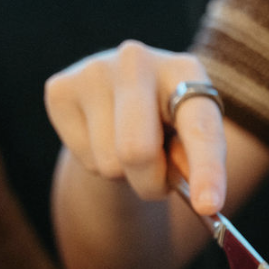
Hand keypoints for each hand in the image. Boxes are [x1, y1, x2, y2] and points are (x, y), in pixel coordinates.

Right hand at [44, 40, 226, 214]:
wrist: (122, 100)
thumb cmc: (169, 127)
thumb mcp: (192, 142)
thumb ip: (196, 165)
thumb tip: (199, 201)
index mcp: (185, 71)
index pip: (200, 128)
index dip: (207, 171)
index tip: (208, 207)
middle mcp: (138, 61)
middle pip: (138, 151)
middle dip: (151, 183)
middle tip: (159, 182)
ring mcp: (93, 70)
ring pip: (110, 163)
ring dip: (125, 175)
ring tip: (129, 149)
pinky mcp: (60, 88)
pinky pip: (83, 159)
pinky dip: (97, 164)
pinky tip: (103, 138)